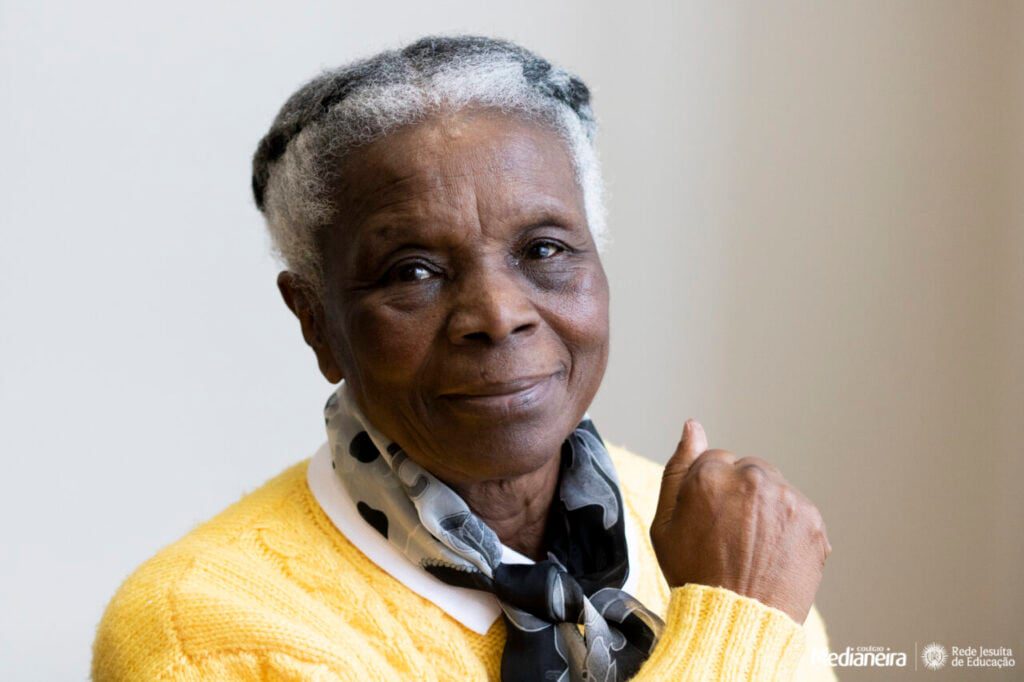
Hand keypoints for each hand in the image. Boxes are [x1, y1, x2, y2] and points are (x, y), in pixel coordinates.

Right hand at [650, 419, 830, 622]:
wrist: (737, 620)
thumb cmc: (695, 574)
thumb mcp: (666, 523)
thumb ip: (678, 467)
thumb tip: (692, 426)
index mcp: (712, 473)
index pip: (715, 459)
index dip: (709, 491)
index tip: (708, 519)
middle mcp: (753, 478)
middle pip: (748, 470)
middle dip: (741, 493)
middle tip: (730, 535)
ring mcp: (787, 499)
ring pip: (774, 490)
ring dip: (765, 509)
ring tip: (752, 548)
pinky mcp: (812, 521)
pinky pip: (797, 511)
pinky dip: (787, 528)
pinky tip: (771, 554)